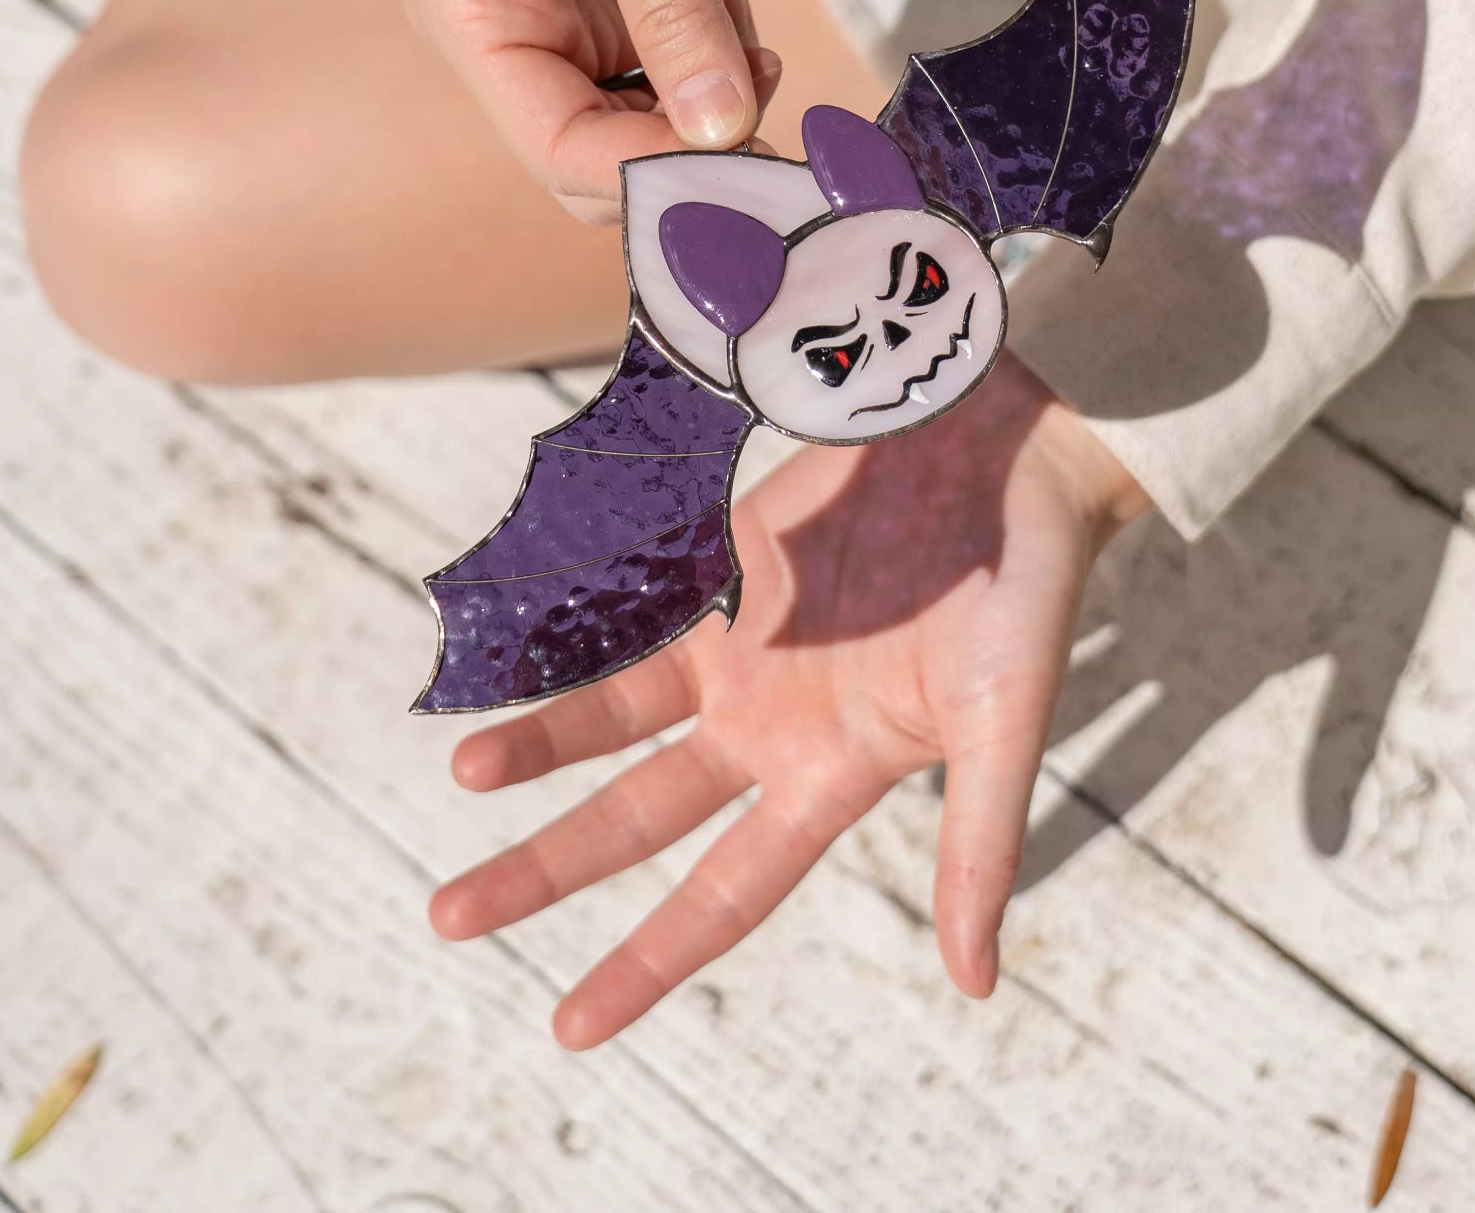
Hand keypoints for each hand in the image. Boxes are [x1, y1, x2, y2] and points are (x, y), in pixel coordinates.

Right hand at [407, 0, 777, 219]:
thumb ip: (672, 8)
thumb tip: (722, 132)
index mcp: (470, 6)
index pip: (553, 145)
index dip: (650, 174)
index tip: (747, 168)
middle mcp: (513, 30)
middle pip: (599, 159)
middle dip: (688, 157)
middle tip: (780, 129)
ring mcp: (575, 22)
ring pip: (648, 134)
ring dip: (714, 115)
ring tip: (754, 41)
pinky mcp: (634, 4)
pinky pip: (682, 86)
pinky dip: (725, 73)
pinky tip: (739, 15)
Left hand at [429, 354, 1148, 1046]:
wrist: (1014, 446)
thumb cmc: (1024, 594)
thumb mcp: (1002, 726)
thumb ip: (978, 844)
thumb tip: (977, 984)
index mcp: (832, 773)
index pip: (724, 893)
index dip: (648, 961)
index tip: (569, 1027)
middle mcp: (771, 716)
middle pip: (638, 812)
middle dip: (548, 864)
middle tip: (450, 914)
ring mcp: (742, 636)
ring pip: (615, 706)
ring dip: (542, 738)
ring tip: (465, 771)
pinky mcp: (725, 553)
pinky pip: (627, 599)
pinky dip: (568, 623)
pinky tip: (502, 639)